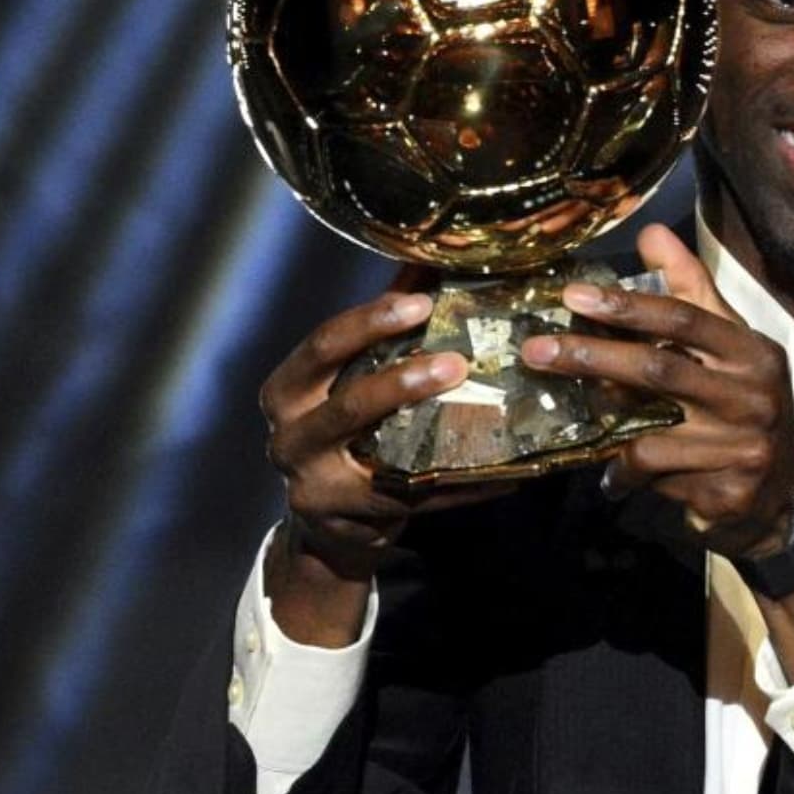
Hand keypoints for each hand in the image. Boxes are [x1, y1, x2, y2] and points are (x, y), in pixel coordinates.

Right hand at [259, 287, 508, 643]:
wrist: (325, 526)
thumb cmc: (341, 434)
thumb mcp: (342, 382)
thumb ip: (375, 332)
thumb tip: (425, 268)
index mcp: (286, 392)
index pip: (322, 346)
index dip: (370, 322)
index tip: (422, 303)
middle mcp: (290, 439)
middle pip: (348, 404)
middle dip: (402, 381)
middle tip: (457, 361)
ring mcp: (317, 486)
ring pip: (380, 457)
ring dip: (435, 431)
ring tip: (482, 410)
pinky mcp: (354, 521)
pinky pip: (419, 500)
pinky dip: (465, 486)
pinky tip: (508, 473)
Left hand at [518, 224, 793, 561]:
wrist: (781, 496)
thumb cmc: (744, 407)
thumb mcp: (729, 346)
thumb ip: (691, 292)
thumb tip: (651, 233)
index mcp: (752, 352)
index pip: (685, 317)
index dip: (628, 304)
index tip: (573, 296)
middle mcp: (753, 395)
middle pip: (659, 368)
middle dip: (593, 357)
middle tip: (537, 351)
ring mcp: (744, 445)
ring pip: (651, 432)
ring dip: (607, 429)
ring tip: (580, 425)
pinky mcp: (729, 489)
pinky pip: (657, 475)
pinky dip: (627, 473)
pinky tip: (617, 476)